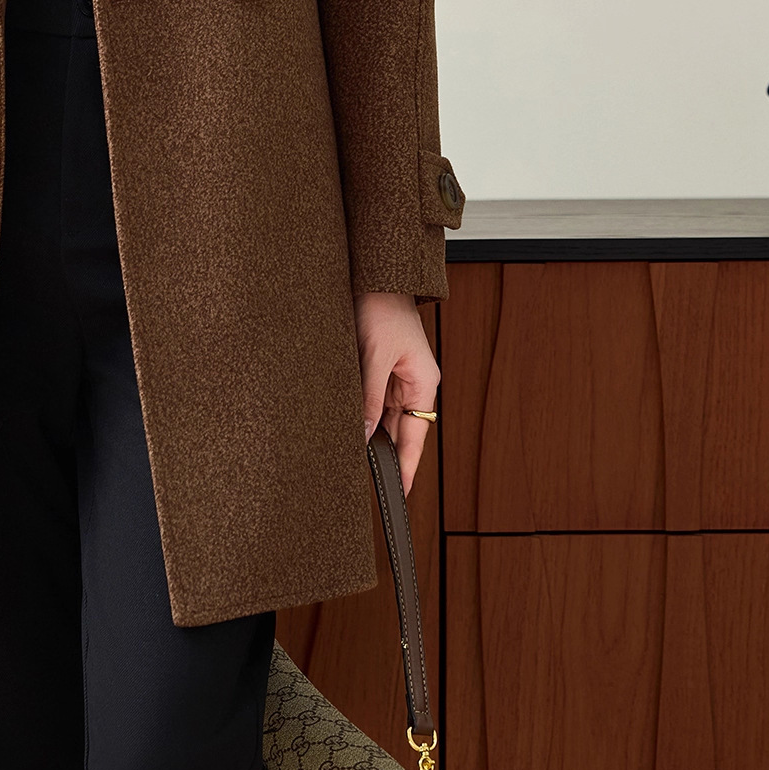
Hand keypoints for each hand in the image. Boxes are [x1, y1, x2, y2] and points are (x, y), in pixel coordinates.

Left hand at [354, 289, 439, 493]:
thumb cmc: (382, 307)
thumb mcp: (374, 356)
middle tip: (363, 483)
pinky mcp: (378, 367)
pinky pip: (370, 399)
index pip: (416, 437)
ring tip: (349, 456)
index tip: (401, 496)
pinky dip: (359, 412)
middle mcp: (412, 384)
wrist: (374, 273)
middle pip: (399, 430)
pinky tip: (345, 423)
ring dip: (367, 430)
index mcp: (423, 383)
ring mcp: (395, 376)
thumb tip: (361, 435)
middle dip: (383, 453)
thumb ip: (368, 398)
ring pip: (382, 416)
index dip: (408, 468)